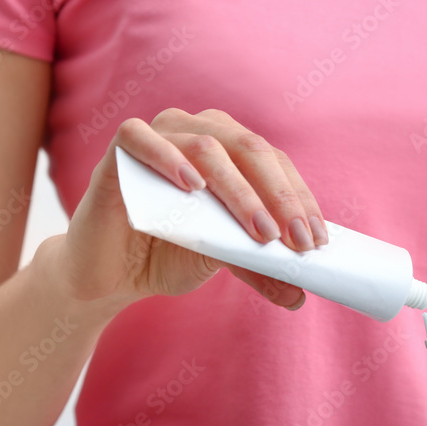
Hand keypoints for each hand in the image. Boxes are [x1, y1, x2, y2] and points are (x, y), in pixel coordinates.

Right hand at [53, 108, 327, 309]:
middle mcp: (199, 130)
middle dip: (278, 197)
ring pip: (206, 146)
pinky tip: (193, 186)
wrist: (110, 275)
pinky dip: (169, 158)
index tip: (315, 240)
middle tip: (294, 240)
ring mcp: (159, 134)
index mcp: (231, 148)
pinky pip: (141, 138)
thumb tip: (300, 295)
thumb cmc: (169, 254)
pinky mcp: (118, 150)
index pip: (276, 164)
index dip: (299, 199)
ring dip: (238, 190)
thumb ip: (258, 267)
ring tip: (258, 229)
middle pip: (249, 150)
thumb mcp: (222, 260)